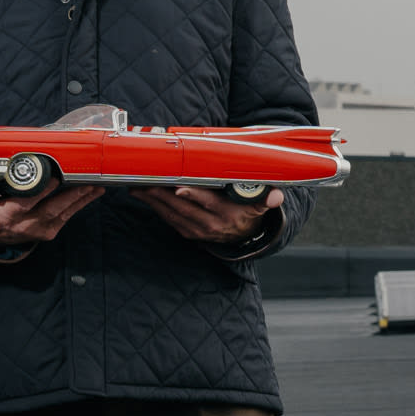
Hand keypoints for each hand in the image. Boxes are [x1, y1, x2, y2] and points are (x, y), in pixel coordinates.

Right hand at [0, 180, 104, 252]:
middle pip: (52, 209)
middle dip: (71, 196)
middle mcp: (26, 224)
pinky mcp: (48, 232)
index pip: (26, 203)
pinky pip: (66, 217)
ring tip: (96, 187)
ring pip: (63, 214)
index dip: (42, 191)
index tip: (55, 177)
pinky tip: (90, 194)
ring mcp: (39, 229)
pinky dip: (79, 205)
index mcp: (7, 215)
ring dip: (81, 200)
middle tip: (87, 182)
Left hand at [132, 185, 280, 246]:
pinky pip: (168, 218)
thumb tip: (277, 196)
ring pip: (171, 213)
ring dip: (153, 199)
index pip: (209, 204)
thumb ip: (267, 199)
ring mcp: (197, 230)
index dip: (194, 196)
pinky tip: (143, 194)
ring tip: (138, 185)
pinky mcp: (188, 232)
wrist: (243, 236)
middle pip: (183, 208)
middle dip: (162, 194)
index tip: (180, 187)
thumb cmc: (247, 211)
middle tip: (146, 179)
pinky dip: (155, 206)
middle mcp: (211, 225)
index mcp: (228, 215)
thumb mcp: (260, 205)